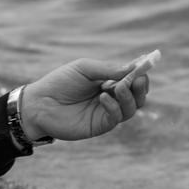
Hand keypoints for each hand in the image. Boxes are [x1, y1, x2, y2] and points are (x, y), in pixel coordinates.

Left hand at [18, 56, 152, 143]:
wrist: (39, 103)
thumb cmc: (60, 82)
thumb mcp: (84, 69)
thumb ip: (108, 69)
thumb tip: (133, 69)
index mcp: (108, 80)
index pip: (132, 77)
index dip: (141, 72)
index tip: (148, 63)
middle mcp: (112, 96)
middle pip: (137, 94)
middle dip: (141, 86)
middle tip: (139, 78)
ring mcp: (107, 111)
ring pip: (131, 107)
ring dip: (129, 96)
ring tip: (118, 87)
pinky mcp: (100, 125)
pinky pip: (116, 117)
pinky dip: (114, 107)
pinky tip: (103, 98)